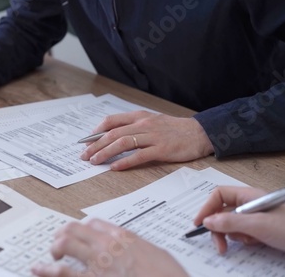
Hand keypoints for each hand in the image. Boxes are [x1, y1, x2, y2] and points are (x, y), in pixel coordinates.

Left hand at [31, 219, 187, 276]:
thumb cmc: (169, 275)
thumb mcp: (157, 255)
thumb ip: (138, 248)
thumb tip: (131, 249)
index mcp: (124, 237)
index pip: (94, 223)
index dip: (81, 229)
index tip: (77, 234)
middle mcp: (108, 245)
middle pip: (74, 229)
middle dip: (62, 236)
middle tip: (59, 246)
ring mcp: (98, 264)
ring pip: (64, 245)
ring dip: (53, 250)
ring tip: (49, 258)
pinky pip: (64, 273)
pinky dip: (47, 272)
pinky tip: (37, 271)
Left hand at [80, 111, 213, 169]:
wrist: (200, 133)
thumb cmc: (173, 129)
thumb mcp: (151, 121)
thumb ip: (133, 126)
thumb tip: (111, 136)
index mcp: (140, 116)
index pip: (111, 121)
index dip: (95, 132)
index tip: (85, 142)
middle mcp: (144, 124)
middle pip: (113, 134)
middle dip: (95, 145)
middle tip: (84, 156)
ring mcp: (153, 136)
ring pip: (123, 143)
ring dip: (106, 153)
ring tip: (95, 161)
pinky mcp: (162, 149)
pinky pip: (139, 155)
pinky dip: (125, 162)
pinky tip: (115, 167)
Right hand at [194, 186, 284, 253]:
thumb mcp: (258, 225)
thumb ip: (230, 222)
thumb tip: (207, 221)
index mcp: (249, 195)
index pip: (219, 195)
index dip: (207, 208)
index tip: (200, 224)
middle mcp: (250, 203)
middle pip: (222, 211)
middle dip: (218, 228)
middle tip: (219, 246)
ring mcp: (256, 216)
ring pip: (231, 224)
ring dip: (233, 235)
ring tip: (246, 242)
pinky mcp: (261, 228)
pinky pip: (243, 233)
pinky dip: (245, 239)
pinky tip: (256, 243)